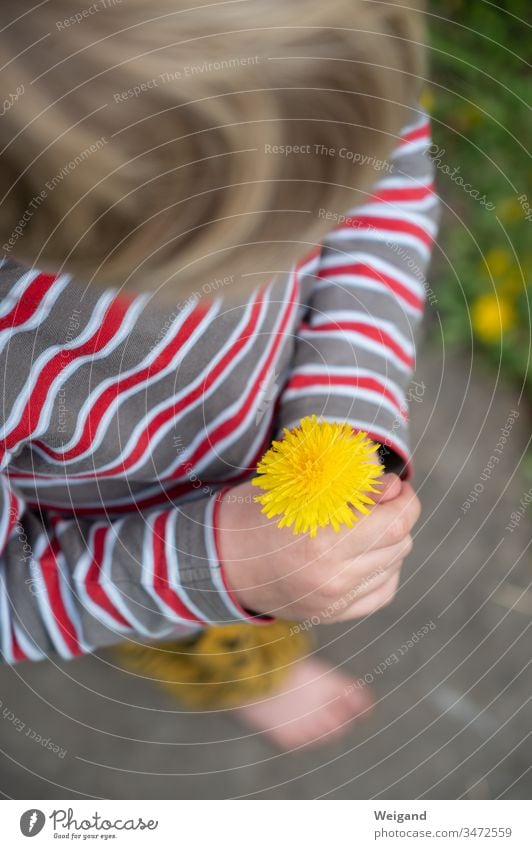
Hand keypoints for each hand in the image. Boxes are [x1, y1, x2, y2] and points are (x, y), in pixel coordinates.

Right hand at [217, 473, 419, 621]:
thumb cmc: (256, 512)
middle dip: (396, 518)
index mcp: (325, 539)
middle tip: (377, 503)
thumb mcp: (298, 485)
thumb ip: (353, 485)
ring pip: (393, 566)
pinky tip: (365, 555)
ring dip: (389, 543)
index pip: (398, 522)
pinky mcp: (331, 615)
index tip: (396, 487)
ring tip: (365, 528)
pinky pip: (381, 592)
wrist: (220, 560)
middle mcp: (334, 576)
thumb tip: (395, 488)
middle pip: (400, 543)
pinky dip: (383, 570)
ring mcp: (333, 601)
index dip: (406, 500)